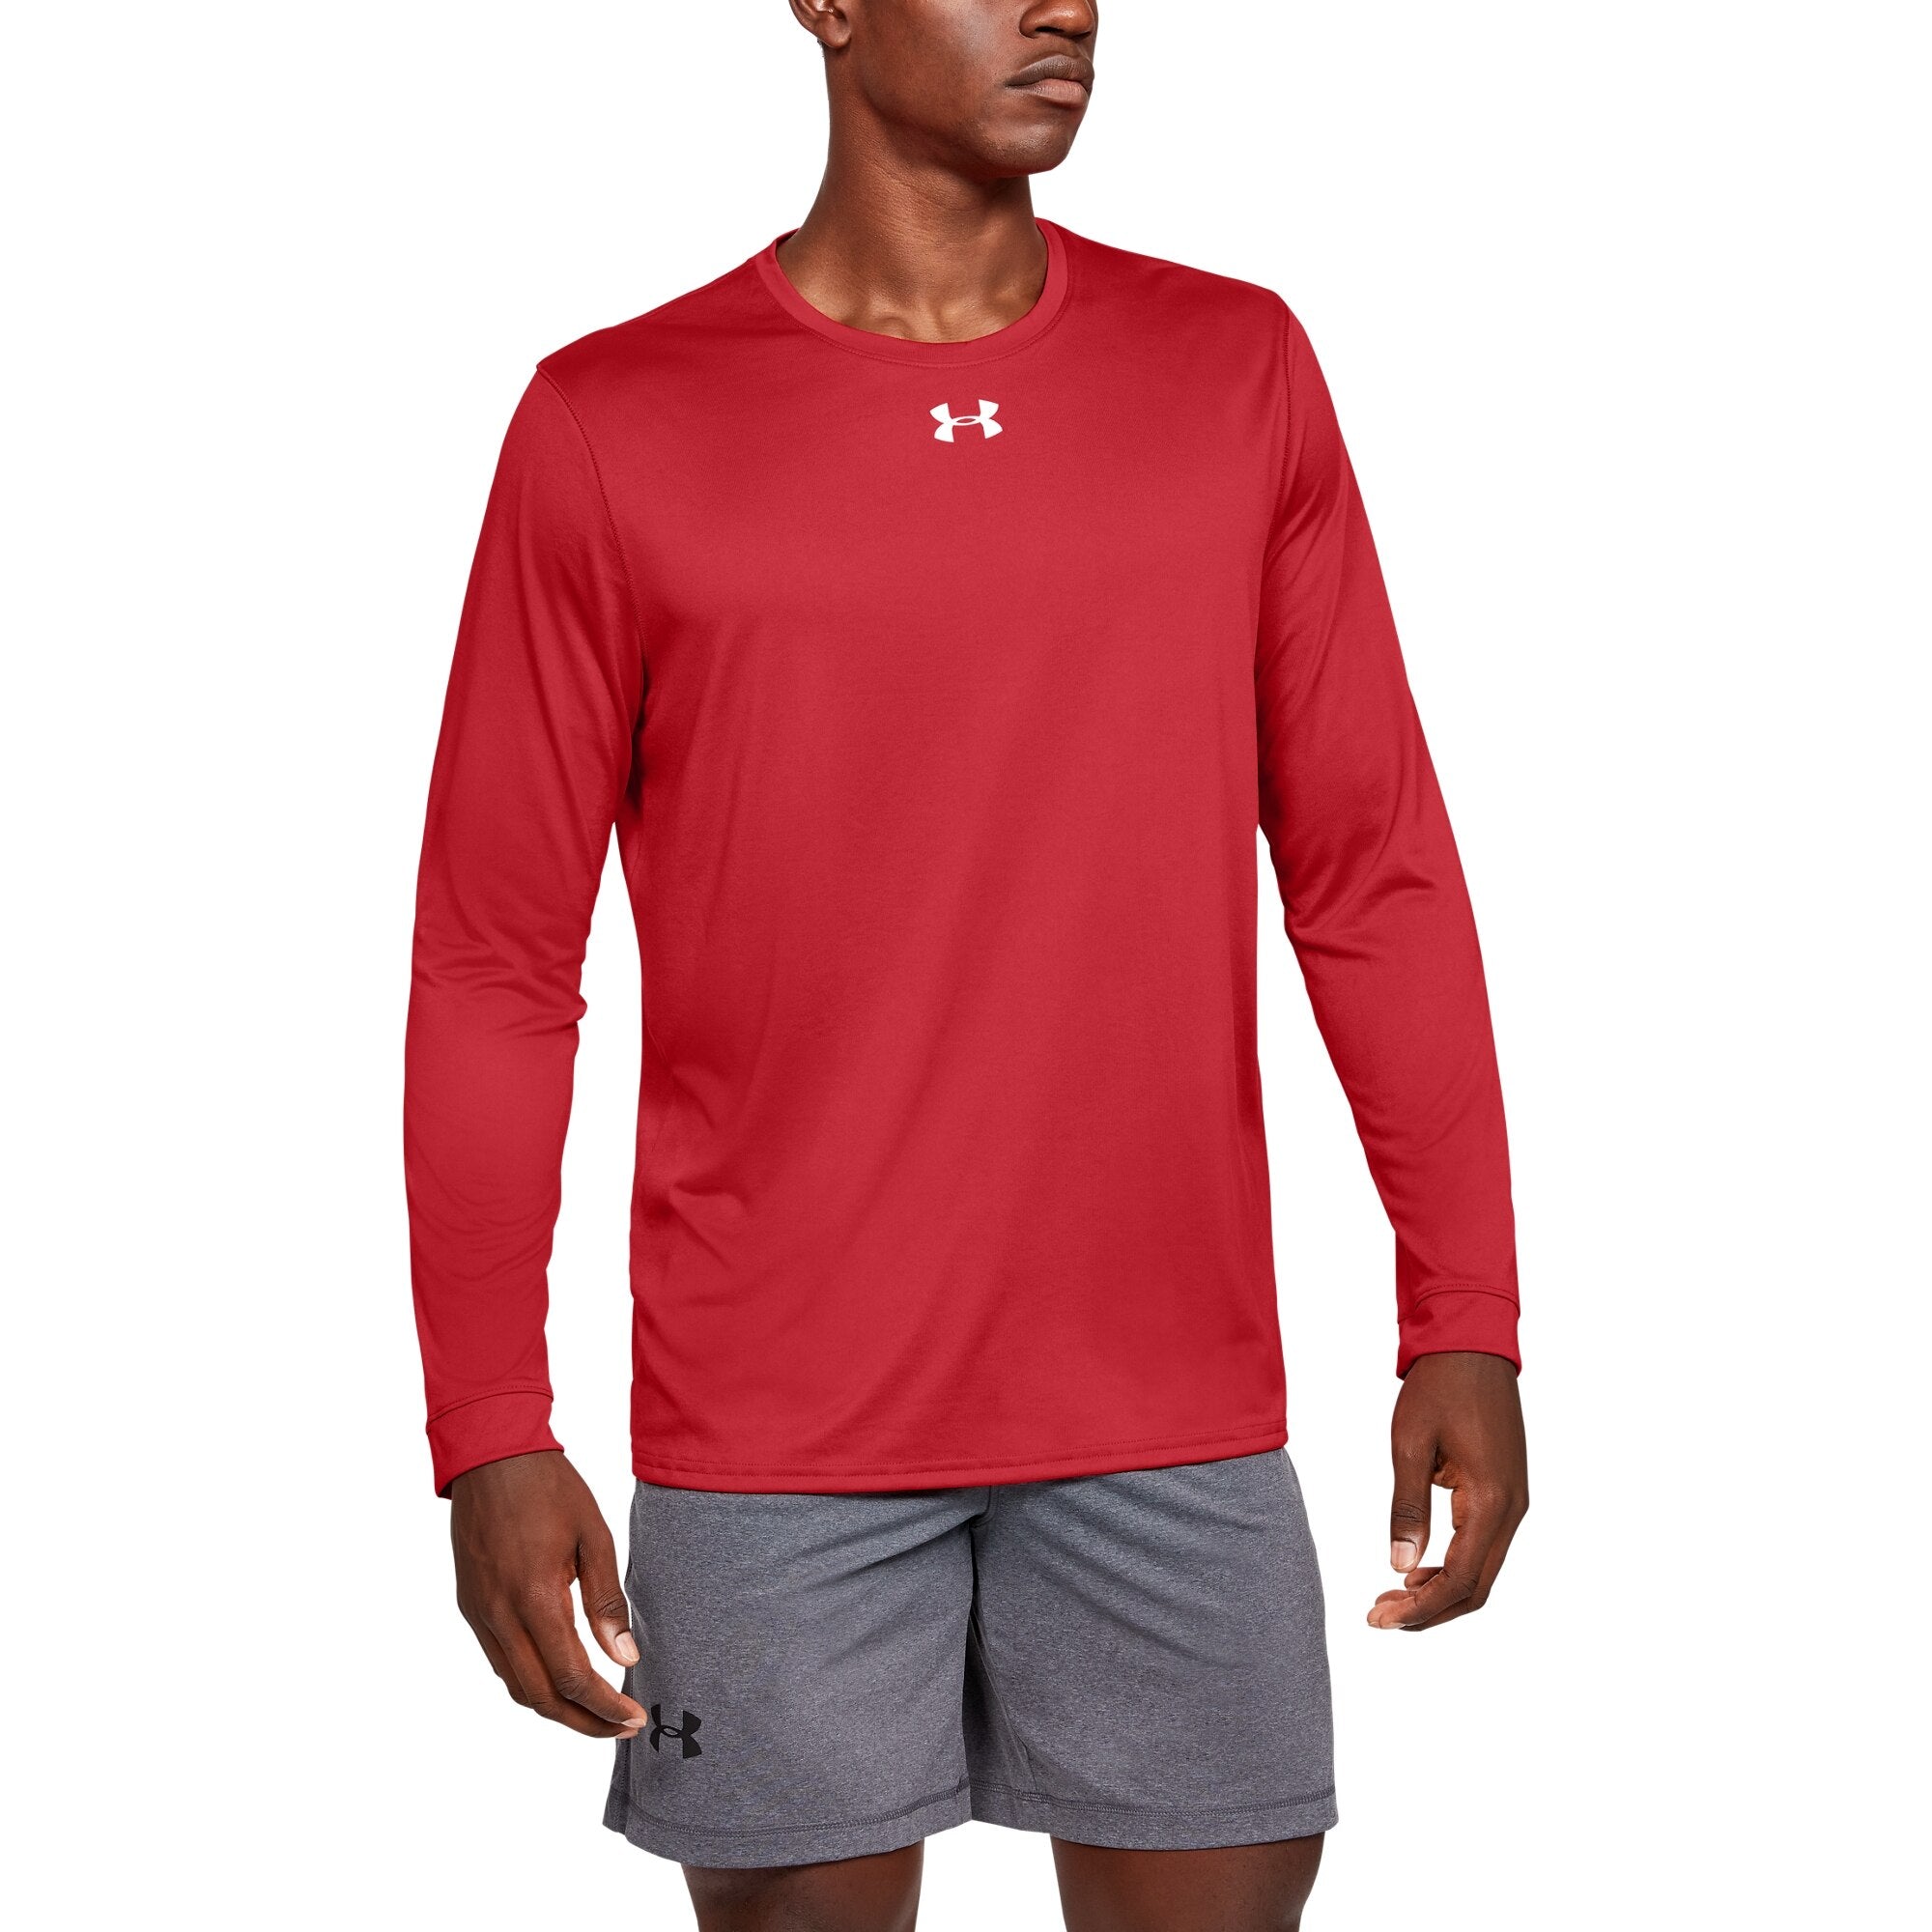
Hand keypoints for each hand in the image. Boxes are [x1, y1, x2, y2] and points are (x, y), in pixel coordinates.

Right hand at [449, 1450, 648, 1736]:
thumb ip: (607, 1601)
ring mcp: (478, 1613)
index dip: (603, 1706)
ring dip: (554, 1707)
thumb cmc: (549, 1488)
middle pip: (539, 1696)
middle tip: (619, 1726)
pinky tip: (558, 1676)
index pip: (571, 1677)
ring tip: (594, 1710)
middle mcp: (499, 1615)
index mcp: (534, 1598)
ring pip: (514, 1685)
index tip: (632, 1716)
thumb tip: (626, 1657)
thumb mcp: (593, 1536)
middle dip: (581, 1721)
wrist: (492, 1455)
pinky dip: (530, 1681)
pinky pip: (499, 1661)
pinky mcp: (470, 1605)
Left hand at [1369, 1351, 1527, 1630]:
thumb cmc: (1439, 1388)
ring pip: (1482, 1572)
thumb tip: (1399, 1566)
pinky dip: (1452, 1567)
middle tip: (1379, 1617)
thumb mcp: (1410, 1444)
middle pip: (1475, 1588)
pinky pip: (1483, 1547)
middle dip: (1428, 1611)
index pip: (1459, 1580)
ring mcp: (1514, 1503)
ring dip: (1439, 1592)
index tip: (1379, 1618)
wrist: (1472, 1345)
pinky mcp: (1507, 1494)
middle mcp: (1512, 1510)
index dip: (1420, 1608)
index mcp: (1491, 1501)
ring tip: (1391, 1596)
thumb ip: (1407, 1508)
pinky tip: (1417, 1568)